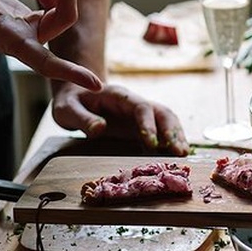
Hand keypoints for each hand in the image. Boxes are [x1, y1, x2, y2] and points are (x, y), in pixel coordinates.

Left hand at [51, 81, 189, 155]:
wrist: (76, 97)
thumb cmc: (71, 103)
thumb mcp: (67, 109)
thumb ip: (82, 119)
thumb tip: (100, 128)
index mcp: (119, 96)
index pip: (141, 107)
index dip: (149, 124)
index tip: (151, 144)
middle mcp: (135, 103)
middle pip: (161, 112)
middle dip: (172, 131)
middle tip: (180, 152)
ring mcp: (140, 114)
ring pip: (166, 119)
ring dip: (177, 135)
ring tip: (183, 154)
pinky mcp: (141, 125)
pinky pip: (161, 130)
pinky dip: (171, 140)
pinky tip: (176, 154)